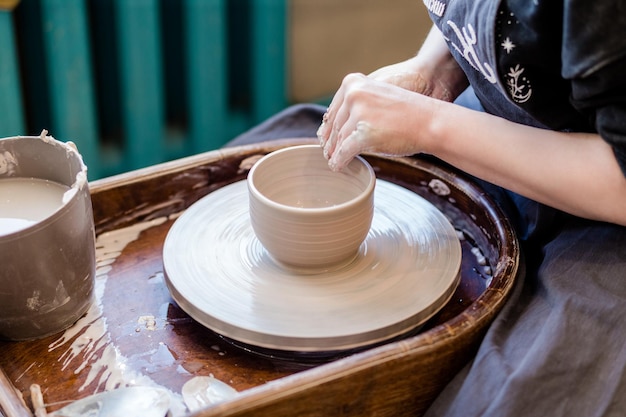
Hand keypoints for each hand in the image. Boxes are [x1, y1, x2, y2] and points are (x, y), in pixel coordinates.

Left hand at [317, 26, 467, 170]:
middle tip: (328, 154)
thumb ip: (356, 104)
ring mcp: (358, 112)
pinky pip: (344, 151)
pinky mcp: (363, 133)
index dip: (327, 128)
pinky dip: (339, 161)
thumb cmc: (406, 113)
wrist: (429, 121)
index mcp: (353, 82)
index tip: (325, 139)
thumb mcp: (376, 97)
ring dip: (334, 153)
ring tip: (334, 161)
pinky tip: (338, 166)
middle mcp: (353, 93)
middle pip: (335, 125)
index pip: (333, 110)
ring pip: (339, 140)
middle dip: (330, 142)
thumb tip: (331, 126)